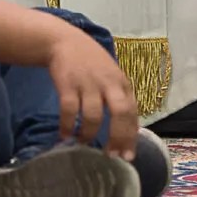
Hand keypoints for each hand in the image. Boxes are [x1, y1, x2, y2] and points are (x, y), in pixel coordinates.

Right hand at [40, 20, 140, 157]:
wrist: (64, 41)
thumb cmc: (91, 62)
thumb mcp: (111, 76)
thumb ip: (119, 98)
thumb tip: (126, 132)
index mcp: (122, 83)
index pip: (132, 112)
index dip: (130, 136)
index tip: (127, 156)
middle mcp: (108, 83)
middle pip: (119, 113)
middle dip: (117, 137)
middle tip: (111, 155)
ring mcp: (88, 83)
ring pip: (93, 116)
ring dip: (88, 134)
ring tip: (83, 142)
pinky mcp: (68, 84)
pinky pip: (69, 111)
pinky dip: (67, 126)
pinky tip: (65, 135)